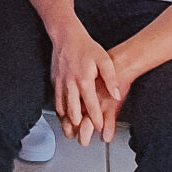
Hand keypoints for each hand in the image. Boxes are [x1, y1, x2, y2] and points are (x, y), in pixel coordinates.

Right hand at [51, 26, 121, 143]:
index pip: (90, 105)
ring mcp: (60, 82)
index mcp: (83, 80)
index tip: (101, 127)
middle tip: (83, 135)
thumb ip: (111, 79)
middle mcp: (70, 84)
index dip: (96, 119)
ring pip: (61, 107)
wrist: (66, 36)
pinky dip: (60, 110)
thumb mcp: (105, 61)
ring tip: (71, 131)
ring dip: (66, 120)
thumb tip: (116, 95)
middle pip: (73, 111)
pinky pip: (56, 99)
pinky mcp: (54, 80)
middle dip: (79, 125)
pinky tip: (64, 115)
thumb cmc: (86, 47)